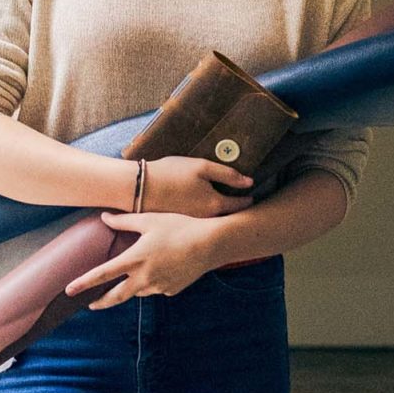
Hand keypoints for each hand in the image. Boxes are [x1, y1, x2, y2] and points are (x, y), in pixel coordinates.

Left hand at [64, 211, 221, 308]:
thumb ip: (124, 222)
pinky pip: (157, 287)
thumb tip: (104, 217)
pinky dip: (155, 280)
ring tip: (142, 268)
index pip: (102, 274)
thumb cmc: (180, 226)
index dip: (84, 283)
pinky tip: (166, 266)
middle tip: (89, 305)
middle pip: (116, 296)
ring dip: (133, 285)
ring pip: (139, 290)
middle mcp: (144, 277)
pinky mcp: (172, 290)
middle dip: (101, 302)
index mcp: (135, 259)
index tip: (69, 290)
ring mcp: (158, 286)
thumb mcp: (149, 220)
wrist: (210, 244)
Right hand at [140, 155, 255, 216]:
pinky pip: (200, 223)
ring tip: (226, 204)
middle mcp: (207, 220)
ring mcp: (193, 225)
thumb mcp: (202, 167)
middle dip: (238, 210)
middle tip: (245, 203)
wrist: (139, 188)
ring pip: (215, 221)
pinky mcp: (181, 226)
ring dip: (222, 214)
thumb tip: (250, 182)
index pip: (241, 205)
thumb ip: (228, 174)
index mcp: (215, 204)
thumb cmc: (171, 173)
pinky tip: (202, 207)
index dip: (250, 199)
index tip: (254, 196)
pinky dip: (206, 217)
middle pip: (229, 216)